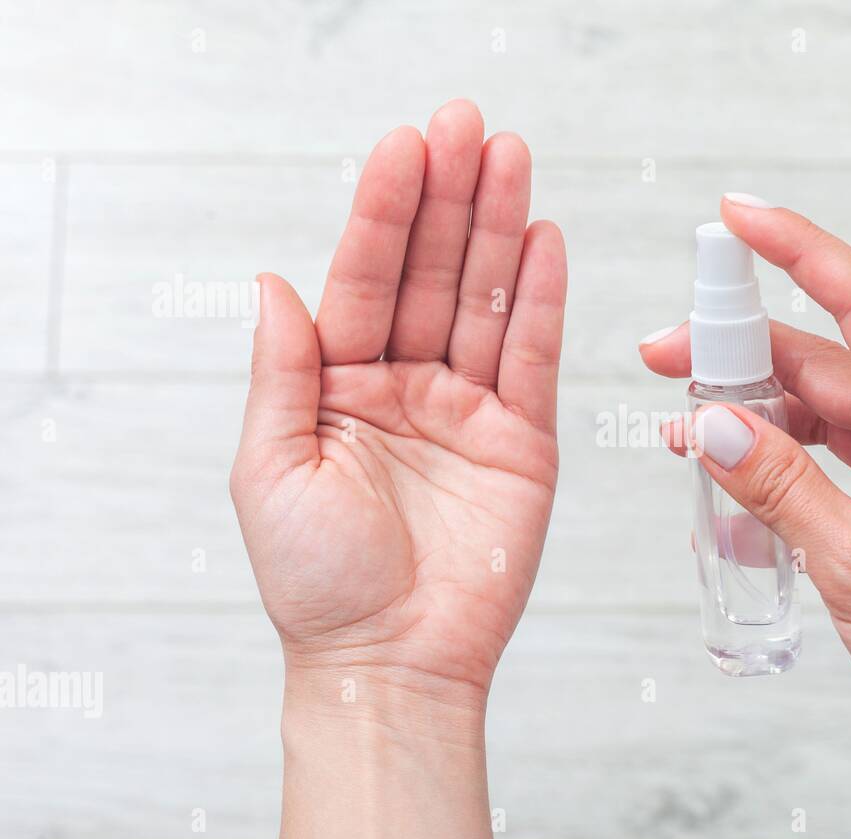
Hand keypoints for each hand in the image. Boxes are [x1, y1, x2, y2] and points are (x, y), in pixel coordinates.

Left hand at [231, 101, 565, 838]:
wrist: (390, 663)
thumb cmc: (318, 583)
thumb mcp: (271, 469)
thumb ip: (281, 371)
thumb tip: (274, 283)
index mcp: (338, 386)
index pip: (365, 281)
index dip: (385, 214)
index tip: (405, 148)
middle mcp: (405, 387)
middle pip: (434, 276)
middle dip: (451, 200)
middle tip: (469, 127)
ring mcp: (468, 411)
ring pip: (488, 304)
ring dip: (500, 231)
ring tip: (513, 160)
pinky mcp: (522, 444)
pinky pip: (533, 360)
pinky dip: (541, 302)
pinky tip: (544, 243)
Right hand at [641, 195, 850, 838]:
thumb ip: (780, 487)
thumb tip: (710, 425)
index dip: (798, 252)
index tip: (738, 216)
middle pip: (829, 359)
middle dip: (743, 353)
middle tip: (662, 354)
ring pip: (823, 407)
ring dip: (755, 411)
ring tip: (682, 422)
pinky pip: (830, 452)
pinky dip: (780, 456)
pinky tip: (729, 467)